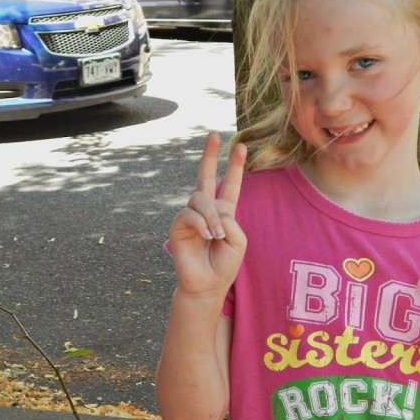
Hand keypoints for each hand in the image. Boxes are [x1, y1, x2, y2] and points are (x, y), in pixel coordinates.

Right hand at [168, 132, 247, 297]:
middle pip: (205, 176)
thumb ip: (229, 218)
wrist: (207, 284)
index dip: (235, 166)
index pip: (230, 185)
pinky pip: (189, 215)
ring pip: (200, 199)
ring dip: (211, 216)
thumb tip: (209, 207)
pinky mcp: (178, 227)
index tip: (241, 146)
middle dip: (210, 155)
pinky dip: (201, 224)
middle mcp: (206, 210)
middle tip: (214, 134)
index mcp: (224, 212)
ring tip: (216, 236)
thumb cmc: (224, 264)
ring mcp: (191, 217)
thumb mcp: (238, 239)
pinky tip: (207, 235)